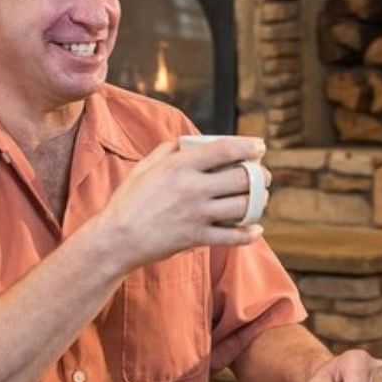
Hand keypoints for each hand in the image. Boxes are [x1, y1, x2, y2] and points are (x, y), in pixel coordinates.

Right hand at [88, 137, 272, 271]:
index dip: (248, 146)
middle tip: (263, 176)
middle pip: (242, 179)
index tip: (260, 146)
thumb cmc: (128, 200)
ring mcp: (197, 215)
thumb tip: (187, 141)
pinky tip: (256, 229)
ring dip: (258, 202)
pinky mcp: (197, 238)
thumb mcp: (144, 167)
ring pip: (243, 206)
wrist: (117, 239)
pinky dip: (249, 233)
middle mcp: (192, 188)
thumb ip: (167, 151)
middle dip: (260, 176)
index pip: (224, 150)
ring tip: (260, 198)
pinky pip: (233, 236)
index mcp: (180, 166)